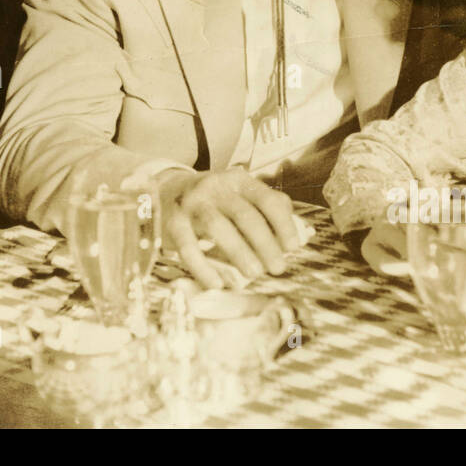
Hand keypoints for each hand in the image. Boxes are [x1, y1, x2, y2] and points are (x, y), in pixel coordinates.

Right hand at [158, 169, 298, 289]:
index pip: (267, 200)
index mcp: (238, 181)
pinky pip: (188, 247)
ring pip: (218, 228)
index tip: (293, 248)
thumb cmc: (214, 200)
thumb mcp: (240, 196)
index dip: (283, 224)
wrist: (166, 190)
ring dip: (239, 252)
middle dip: (265, 244)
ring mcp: (192, 204)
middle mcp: (215, 188)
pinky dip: (203, 267)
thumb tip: (300, 235)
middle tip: (278, 268)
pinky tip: (217, 283)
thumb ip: (268, 211)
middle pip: (245, 216)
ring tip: (255, 273)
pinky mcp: (172, 222)